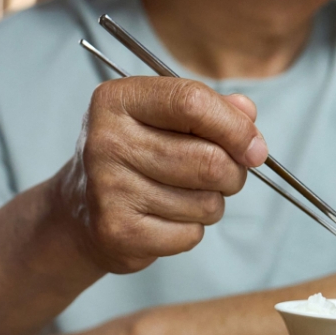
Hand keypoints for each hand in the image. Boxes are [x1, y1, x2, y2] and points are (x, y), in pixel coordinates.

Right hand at [53, 77, 266, 274]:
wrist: (80, 210)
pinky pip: (190, 234)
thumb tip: (248, 115)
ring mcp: (108, 188)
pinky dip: (190, 230)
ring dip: (210, 203)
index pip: (192, 102)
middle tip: (224, 176)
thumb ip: (208, 108)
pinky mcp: (117, 231)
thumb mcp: (161, 118)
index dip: (236, 128)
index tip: (255, 148)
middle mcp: (106, 141)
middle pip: (208, 160)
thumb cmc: (132, 157)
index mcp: (117, 100)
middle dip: (232, 173)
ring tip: (183, 196)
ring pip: (206, 202)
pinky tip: (164, 219)